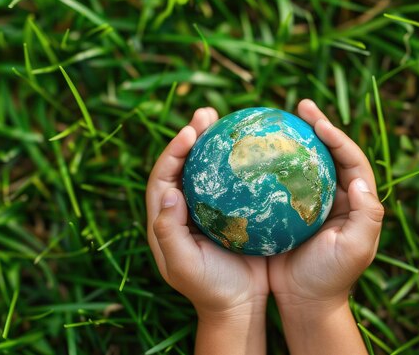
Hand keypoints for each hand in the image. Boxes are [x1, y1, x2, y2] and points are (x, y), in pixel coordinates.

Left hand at [146, 107, 268, 353]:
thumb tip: (169, 191)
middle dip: (192, 135)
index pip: (163, 176)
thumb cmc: (208, 287)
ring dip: (214, 142)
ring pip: (208, 168)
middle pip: (184, 164)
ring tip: (227, 118)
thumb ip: (169, 231)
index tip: (190, 132)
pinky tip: (256, 148)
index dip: (173, 151)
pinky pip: (233, 180)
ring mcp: (208, 207)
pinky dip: (239, 162)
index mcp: (165, 218)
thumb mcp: (184, 265)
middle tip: (208, 113)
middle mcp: (184, 207)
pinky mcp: (231, 210)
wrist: (237, 305)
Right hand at [268, 100, 382, 354]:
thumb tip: (359, 181)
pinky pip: (279, 179)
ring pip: (302, 161)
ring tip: (276, 117)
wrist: (306, 301)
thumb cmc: (332, 278)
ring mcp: (309, 200)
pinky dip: (269, 163)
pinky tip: (252, 152)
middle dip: (317, 125)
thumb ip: (366, 216)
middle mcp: (334, 194)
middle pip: (327, 151)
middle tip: (300, 106)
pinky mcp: (287, 208)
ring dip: (292, 138)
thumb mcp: (355, 250)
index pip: (351, 159)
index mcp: (355, 200)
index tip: (318, 122)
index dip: (337, 137)